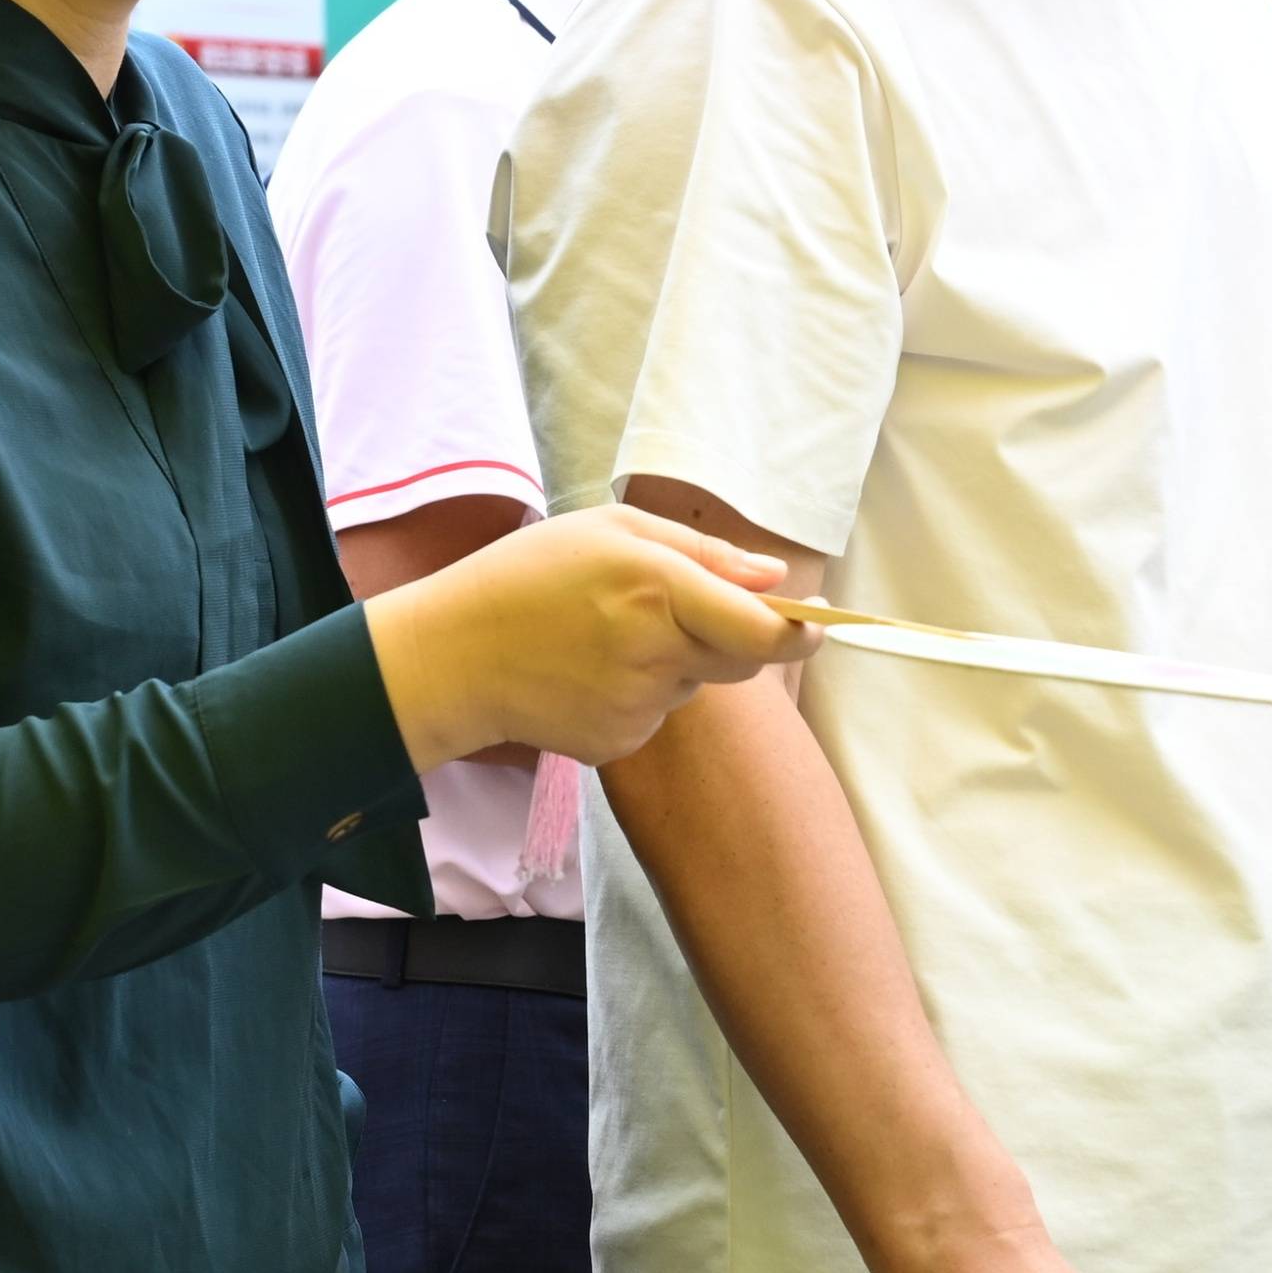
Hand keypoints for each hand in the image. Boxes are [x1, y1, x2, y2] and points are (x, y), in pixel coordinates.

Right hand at [371, 501, 795, 772]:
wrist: (452, 656)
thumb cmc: (528, 576)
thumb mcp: (612, 530)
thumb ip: (703, 552)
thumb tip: (774, 579)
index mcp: (659, 589)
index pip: (762, 629)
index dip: (800, 631)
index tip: (819, 623)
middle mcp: (655, 653)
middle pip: (740, 658)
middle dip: (729, 634)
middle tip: (668, 607)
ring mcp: (637, 707)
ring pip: (692, 683)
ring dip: (673, 660)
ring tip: (604, 634)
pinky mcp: (617, 743)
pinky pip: (656, 713)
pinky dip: (638, 692)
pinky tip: (587, 670)